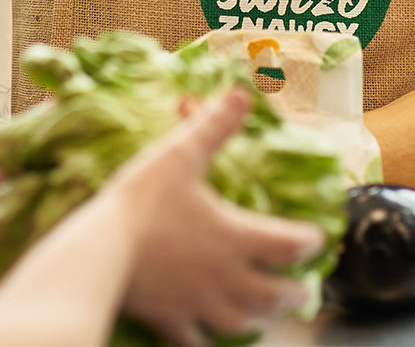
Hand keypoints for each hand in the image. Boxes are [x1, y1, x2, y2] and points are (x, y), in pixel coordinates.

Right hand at [105, 89, 325, 346]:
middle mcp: (227, 276)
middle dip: (294, 291)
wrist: (99, 251)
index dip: (310, 240)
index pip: (291, 244)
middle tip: (302, 287)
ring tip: (268, 315)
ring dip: (263, 318)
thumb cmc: (140, 201)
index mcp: (236, 235)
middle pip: (276, 294)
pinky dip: (208, 342)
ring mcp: (199, 303)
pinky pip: (197, 342)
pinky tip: (209, 339)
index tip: (315, 237)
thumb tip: (240, 94)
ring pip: (245, 322)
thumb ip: (213, 125)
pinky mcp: (170, 320)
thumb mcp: (179, 154)